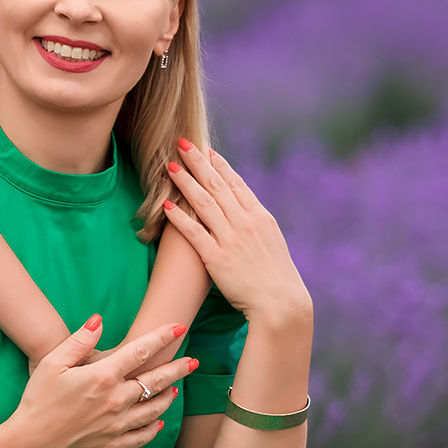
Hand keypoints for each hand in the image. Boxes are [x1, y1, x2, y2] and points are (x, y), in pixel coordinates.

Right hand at [3, 317, 197, 447]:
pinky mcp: (112, 445)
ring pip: (154, 409)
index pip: (141, 351)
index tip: (178, 327)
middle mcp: (116, 400)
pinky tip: (157, 422)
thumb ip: (79, 340)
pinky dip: (153, 427)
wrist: (30, 443)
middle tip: (193, 362)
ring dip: (168, 397)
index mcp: (102, 376)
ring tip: (176, 389)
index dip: (162, 337)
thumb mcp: (52, 363)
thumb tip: (99, 320)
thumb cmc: (37, 400)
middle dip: (178, 369)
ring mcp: (117, 425)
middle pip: (157, 380)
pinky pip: (142, 437)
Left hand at [160, 140, 312, 333]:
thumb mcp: (272, 242)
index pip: (236, 184)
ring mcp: (231, 239)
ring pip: (204, 204)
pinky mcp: (217, 259)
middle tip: (182, 143)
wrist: (280, 303)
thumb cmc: (276, 276)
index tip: (206, 150)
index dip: (219, 165)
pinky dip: (180, 218)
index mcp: (260, 217)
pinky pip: (195, 233)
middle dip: (198, 163)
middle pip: (217, 186)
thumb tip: (244, 211)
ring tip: (170, 166)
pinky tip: (167, 205)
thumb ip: (256, 224)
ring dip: (186, 182)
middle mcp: (245, 223)